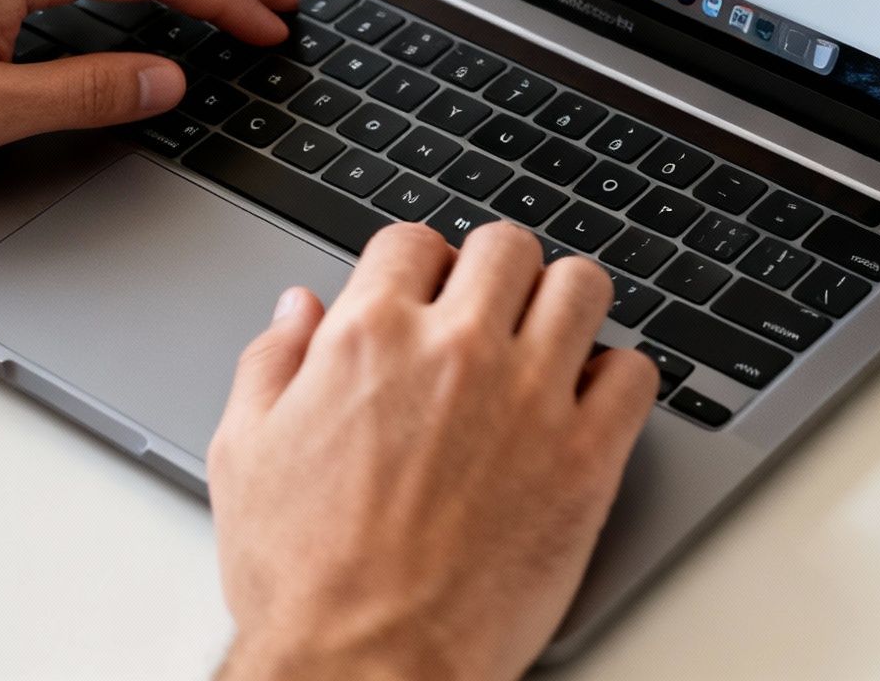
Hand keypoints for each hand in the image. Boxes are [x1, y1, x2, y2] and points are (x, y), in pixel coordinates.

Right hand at [209, 223, 659, 680]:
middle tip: (491, 312)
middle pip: (507, 246)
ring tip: (548, 342)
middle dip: (496, 271)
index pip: (414, 241)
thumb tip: (298, 309)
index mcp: (369, 337)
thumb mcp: (244, 454)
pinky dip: (618, 378)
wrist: (368, 665)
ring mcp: (531, 399)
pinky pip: (635, 374)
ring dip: (564, 305)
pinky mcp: (587, 458)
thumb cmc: (304, 579)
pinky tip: (588, 402)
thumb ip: (271, 363)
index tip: (427, 293)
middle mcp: (457, 351)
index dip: (420, 265)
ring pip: (582, 286)